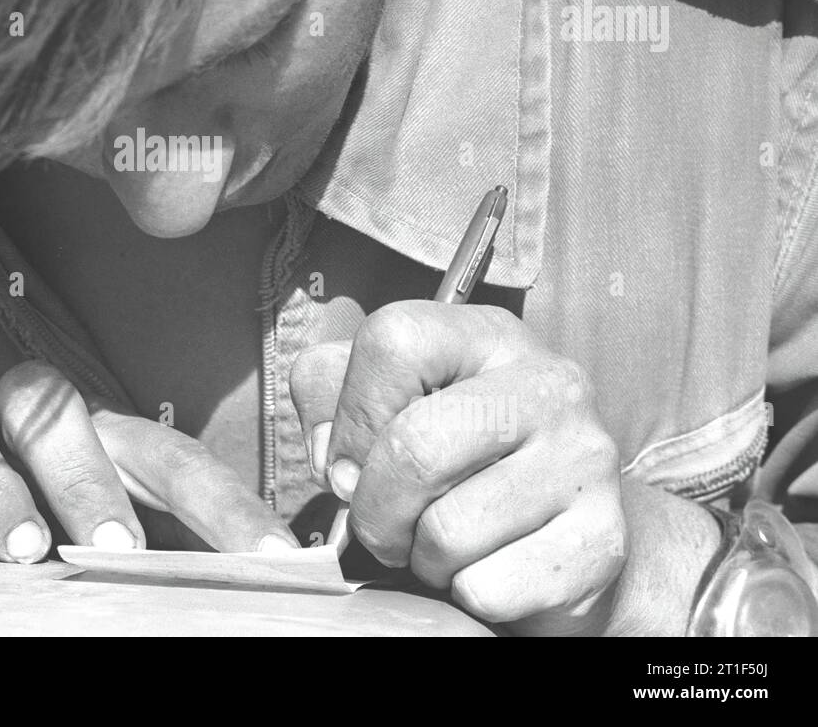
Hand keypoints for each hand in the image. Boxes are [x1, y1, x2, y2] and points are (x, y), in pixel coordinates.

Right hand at [0, 360, 295, 562]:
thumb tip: (267, 582)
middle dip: (85, 477)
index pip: (165, 456)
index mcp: (90, 441)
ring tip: (19, 551)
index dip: (221, 503)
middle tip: (113, 549)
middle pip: (48, 410)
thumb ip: (161, 553)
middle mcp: (11, 428)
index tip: (274, 562)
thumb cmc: (21, 538)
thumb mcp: (96, 541)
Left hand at [290, 301, 627, 634]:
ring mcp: (584, 463)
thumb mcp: (386, 397)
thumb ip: (327, 392)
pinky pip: (486, 588)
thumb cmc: (457, 459)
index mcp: (488, 336)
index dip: (351, 412)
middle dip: (374, 506)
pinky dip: (465, 593)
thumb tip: (330, 455)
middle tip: (382, 523)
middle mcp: (548, 386)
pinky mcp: (602, 544)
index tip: (352, 455)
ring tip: (442, 540)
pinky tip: (485, 565)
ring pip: (447, 531)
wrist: (568, 530)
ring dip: (421, 556)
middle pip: (415, 446)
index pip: (394, 342)